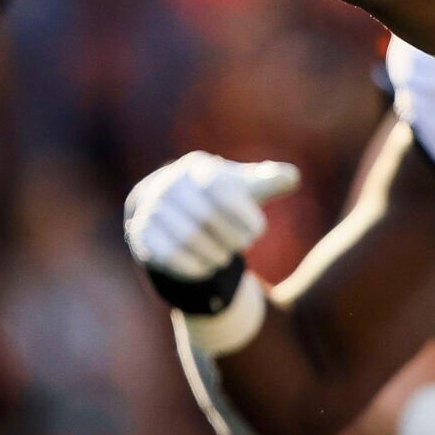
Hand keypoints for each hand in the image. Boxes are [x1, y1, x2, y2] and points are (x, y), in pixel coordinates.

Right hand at [124, 151, 299, 283]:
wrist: (178, 213)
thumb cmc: (221, 198)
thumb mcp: (246, 188)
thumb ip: (271, 181)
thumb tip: (293, 177)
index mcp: (197, 168)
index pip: (221, 189)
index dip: (244, 215)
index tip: (258, 231)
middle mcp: (168, 184)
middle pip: (206, 217)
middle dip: (233, 238)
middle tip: (243, 245)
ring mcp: (151, 209)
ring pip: (189, 238)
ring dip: (216, 253)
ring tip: (226, 255)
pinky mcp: (141, 235)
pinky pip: (170, 256)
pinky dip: (195, 266)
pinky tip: (207, 266)